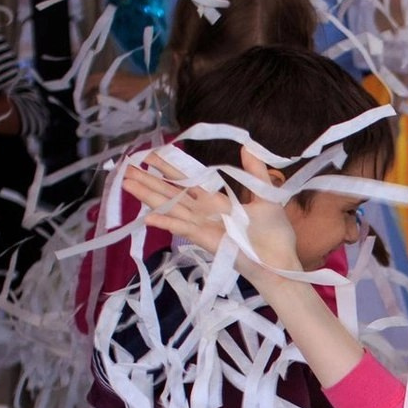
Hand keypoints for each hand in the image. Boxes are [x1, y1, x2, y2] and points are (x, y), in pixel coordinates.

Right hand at [122, 150, 303, 279]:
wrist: (280, 261)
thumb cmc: (275, 234)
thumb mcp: (266, 196)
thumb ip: (255, 172)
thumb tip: (247, 146)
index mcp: (216, 200)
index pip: (187, 180)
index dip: (169, 167)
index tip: (151, 155)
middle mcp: (204, 212)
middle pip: (171, 192)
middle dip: (149, 180)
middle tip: (127, 167)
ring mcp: (202, 226)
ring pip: (170, 207)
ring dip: (149, 196)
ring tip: (127, 184)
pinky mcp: (206, 240)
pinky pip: (183, 229)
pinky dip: (167, 223)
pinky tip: (148, 217)